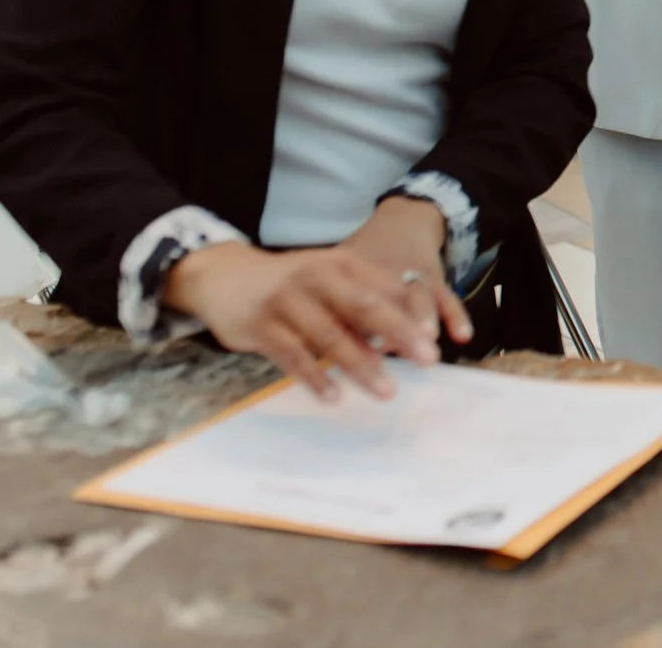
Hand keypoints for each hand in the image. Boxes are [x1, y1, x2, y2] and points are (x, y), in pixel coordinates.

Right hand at [165, 240, 442, 402]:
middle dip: (399, 334)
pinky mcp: (262, 327)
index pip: (384, 288)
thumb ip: (363, 301)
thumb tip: (409, 333)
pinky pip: (292, 356)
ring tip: (388, 391)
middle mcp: (316, 277)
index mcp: (341, 264)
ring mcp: (287, 301)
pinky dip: (315, 377)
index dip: (411, 313)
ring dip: (362, 365)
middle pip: (364, 307)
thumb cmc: (292, 284)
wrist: (225, 276)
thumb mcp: (330, 279)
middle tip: (428, 360)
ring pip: (331, 335)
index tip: (436, 338)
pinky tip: (334, 397)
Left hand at [338, 195, 474, 351]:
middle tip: (390, 350)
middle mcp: (381, 272)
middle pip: (383, 301)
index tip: (348, 352)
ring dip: (422, 318)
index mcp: (348, 274)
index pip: (345, 302)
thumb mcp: (339, 273)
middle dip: (389, 329)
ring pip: (417, 296)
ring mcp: (411, 273)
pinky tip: (463, 336)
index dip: (347, 326)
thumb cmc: (364, 260)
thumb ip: (328, 310)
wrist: (402, 221)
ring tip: (428, 341)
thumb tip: (310, 355)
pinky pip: (448, 296)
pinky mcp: (435, 276)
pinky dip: (456, 315)